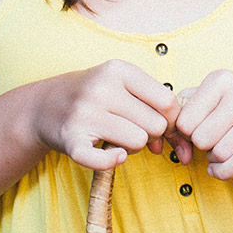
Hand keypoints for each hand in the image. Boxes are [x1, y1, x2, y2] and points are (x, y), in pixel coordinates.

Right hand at [32, 60, 186, 170]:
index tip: (162, 125)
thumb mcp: (124, 88)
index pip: (167, 101)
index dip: (171, 119)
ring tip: (119, 138)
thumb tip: (187, 148)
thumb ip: (158, 109)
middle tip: (136, 131)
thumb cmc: (97, 97)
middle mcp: (101, 88)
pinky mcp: (71, 140)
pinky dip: (113, 162)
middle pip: (155, 125)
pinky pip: (106, 160)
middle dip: (152, 134)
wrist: (44, 105)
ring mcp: (84, 114)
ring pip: (138, 142)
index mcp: (119, 70)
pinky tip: (111, 154)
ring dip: (134, 147)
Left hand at [173, 70, 232, 179]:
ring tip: (219, 151)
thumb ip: (182, 116)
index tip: (196, 130)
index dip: (185, 133)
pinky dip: (224, 173)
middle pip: (202, 138)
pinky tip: (220, 169)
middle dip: (202, 146)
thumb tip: (177, 146)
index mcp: (221, 79)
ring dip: (214, 160)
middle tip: (211, 141)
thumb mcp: (208, 100)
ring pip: (221, 153)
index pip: (185, 121)